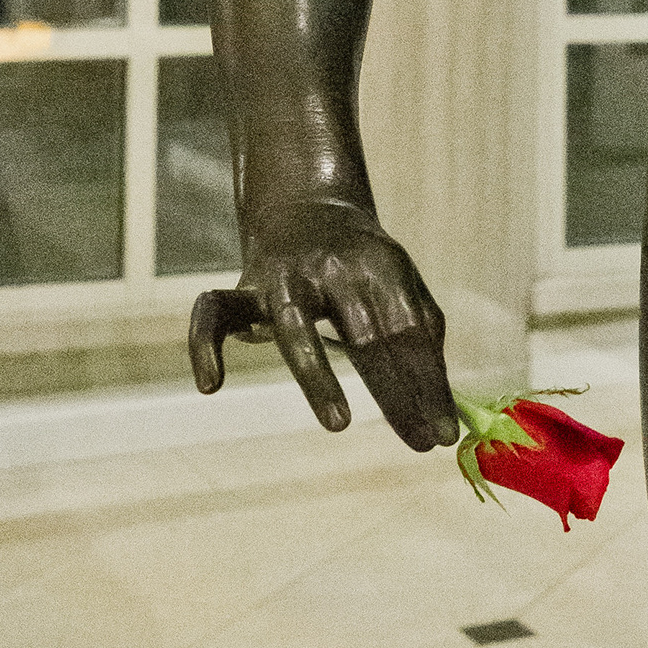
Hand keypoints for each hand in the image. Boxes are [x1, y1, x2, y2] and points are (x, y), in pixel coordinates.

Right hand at [189, 197, 459, 450]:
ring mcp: (284, 278)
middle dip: (395, 394)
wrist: (304, 206)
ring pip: (295, 330)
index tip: (444, 434)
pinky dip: (204, 346)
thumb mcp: (400, 282)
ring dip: (318, 379)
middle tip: (418, 441)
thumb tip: (442, 402)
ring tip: (340, 424)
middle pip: (367, 337)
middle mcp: (332, 270)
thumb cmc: (362, 263)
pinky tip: (211, 385)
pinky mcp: (243, 289)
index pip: (410, 332)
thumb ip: (424, 330)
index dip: (429, 384)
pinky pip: (213, 314)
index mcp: (380, 268)